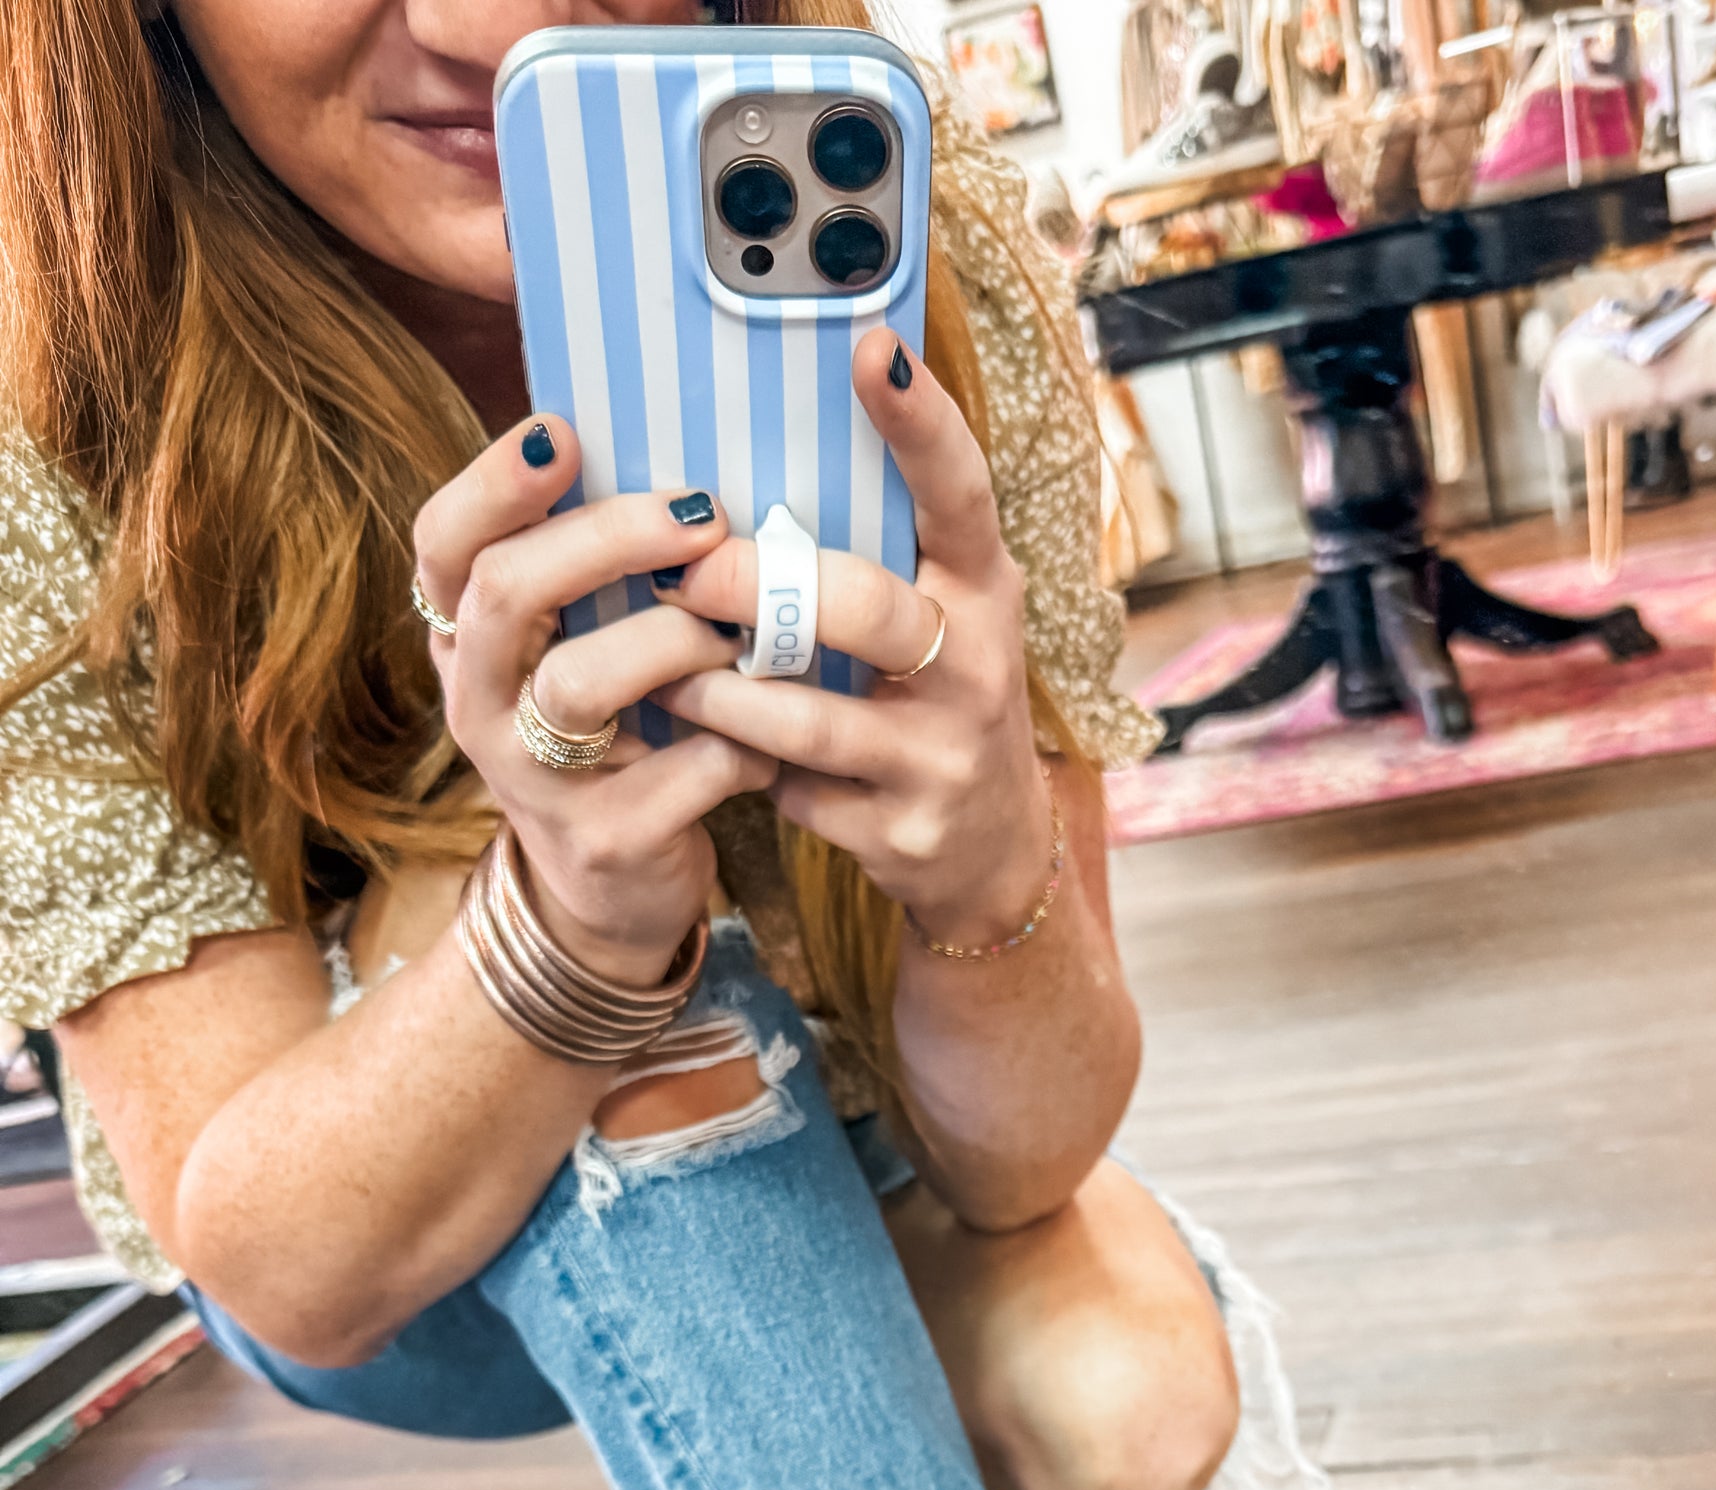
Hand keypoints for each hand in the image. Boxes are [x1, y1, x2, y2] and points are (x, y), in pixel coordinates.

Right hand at [410, 421, 772, 984]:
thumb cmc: (612, 738)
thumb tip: (681, 460)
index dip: (494, 482)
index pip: (443, 543)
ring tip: (736, 631)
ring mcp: (530, 779)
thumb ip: (596, 574)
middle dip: (607, 538)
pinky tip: (768, 741)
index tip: (563, 430)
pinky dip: (736, 745)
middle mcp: (476, 703)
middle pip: (507, 591)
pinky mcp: (602, 841)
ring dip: (673, 639)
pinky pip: (678, 771)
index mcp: (464, 640)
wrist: (614, 893)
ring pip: (579, 681)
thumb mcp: (580, 650)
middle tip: (701, 513)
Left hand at [654, 332, 1055, 952]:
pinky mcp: (898, 833)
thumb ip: (883, 552)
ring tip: (662, 669)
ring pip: (806, 716)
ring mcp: (938, 759)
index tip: (874, 347)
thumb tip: (758, 464)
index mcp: (985, 594)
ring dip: (718, 691)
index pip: (962, 494)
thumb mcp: (942, 618)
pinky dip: (740, 767)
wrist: (991, 854)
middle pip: (864, 608)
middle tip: (682, 568)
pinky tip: (704, 750)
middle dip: (757, 584)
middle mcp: (973, 670)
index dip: (921, 423)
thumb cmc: (939, 702)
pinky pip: (794, 791)